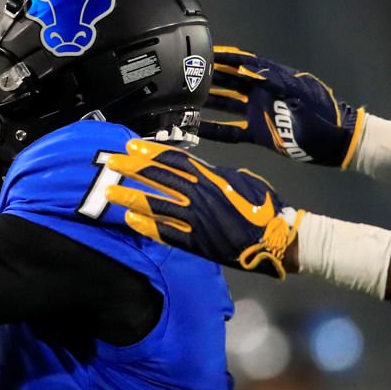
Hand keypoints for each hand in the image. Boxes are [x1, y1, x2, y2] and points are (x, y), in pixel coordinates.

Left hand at [103, 138, 303, 278]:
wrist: (280, 240)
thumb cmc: (266, 206)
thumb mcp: (242, 179)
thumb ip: (216, 175)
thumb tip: (199, 171)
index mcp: (212, 177)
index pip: (175, 159)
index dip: (151, 151)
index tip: (131, 146)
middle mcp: (200, 195)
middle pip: (159, 178)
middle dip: (132, 169)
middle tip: (111, 163)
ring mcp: (197, 220)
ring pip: (156, 205)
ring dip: (131, 197)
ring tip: (110, 192)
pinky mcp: (197, 243)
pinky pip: (166, 232)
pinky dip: (147, 225)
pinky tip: (130, 220)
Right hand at [200, 46, 362, 167]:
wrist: (336, 141)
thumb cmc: (323, 113)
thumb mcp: (300, 91)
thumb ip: (273, 80)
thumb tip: (248, 68)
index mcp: (273, 79)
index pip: (243, 64)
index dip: (225, 57)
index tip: (205, 52)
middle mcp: (261, 94)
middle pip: (230, 82)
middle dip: (210, 77)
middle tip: (187, 75)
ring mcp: (258, 114)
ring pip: (226, 105)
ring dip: (207, 101)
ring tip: (184, 98)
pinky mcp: (258, 134)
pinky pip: (230, 131)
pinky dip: (213, 130)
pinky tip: (196, 128)